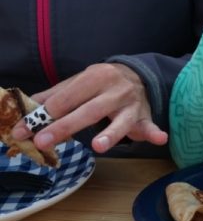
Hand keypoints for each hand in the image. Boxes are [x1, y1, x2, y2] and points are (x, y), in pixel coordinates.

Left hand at [11, 63, 167, 153]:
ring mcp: (132, 104)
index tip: (23, 131)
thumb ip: (55, 95)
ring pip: (120, 121)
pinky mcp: (144, 117)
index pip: (67, 98)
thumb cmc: (102, 82)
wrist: (139, 74)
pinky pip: (150, 126)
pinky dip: (154, 133)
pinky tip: (160, 138)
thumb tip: (28, 109)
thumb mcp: (79, 82)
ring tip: (98, 146)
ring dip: (110, 133)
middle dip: (65, 126)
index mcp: (95, 77)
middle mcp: (115, 89)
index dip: (43, 115)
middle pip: (89, 110)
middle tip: (42, 141)